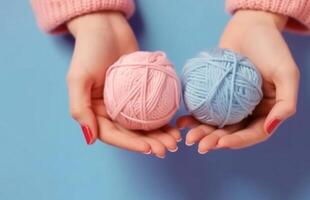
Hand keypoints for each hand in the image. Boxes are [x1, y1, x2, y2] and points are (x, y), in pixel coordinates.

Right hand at [67, 12, 180, 157]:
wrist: (106, 27)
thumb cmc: (89, 50)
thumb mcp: (78, 78)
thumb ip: (80, 109)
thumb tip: (90, 139)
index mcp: (94, 111)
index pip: (113, 134)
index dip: (131, 144)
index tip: (149, 148)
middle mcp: (111, 110)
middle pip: (132, 133)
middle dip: (150, 143)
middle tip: (169, 147)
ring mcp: (127, 101)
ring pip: (144, 124)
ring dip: (160, 134)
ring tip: (175, 140)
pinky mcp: (141, 91)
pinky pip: (152, 107)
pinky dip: (163, 117)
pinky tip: (175, 125)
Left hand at [177, 10, 298, 153]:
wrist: (250, 25)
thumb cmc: (271, 45)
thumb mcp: (287, 72)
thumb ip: (286, 103)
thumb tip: (271, 127)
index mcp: (268, 110)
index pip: (254, 133)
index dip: (238, 141)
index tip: (221, 144)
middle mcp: (250, 109)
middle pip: (232, 131)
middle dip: (216, 141)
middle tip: (199, 146)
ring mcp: (232, 102)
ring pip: (217, 123)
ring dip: (203, 132)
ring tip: (188, 137)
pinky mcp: (217, 92)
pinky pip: (206, 106)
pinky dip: (195, 115)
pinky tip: (183, 120)